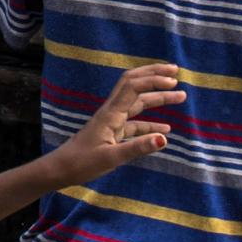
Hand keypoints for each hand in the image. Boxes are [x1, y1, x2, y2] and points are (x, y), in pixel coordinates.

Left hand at [46, 64, 177, 186]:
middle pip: (134, 86)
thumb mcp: (111, 158)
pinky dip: (151, 124)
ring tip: (180, 96)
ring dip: (158, 99)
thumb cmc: (81, 163)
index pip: (132, 86)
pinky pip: (135, 124)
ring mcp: (112, 122)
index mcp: (110, 114)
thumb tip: (165, 138)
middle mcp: (112, 113)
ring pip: (138, 104)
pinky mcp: (112, 133)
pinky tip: (166, 130)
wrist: (60, 169)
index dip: (152, 80)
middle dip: (154, 77)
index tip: (174, 81)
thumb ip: (137, 148)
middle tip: (176, 72)